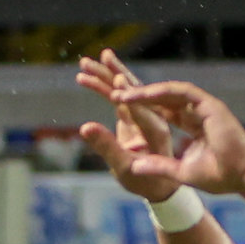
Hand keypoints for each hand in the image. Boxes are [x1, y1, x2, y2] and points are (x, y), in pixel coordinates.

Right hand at [75, 50, 178, 202]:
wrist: (159, 185)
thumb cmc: (145, 182)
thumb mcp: (124, 169)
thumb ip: (106, 147)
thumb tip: (85, 128)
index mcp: (157, 131)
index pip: (143, 110)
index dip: (130, 95)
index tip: (117, 81)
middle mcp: (153, 117)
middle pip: (134, 91)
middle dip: (115, 74)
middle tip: (99, 58)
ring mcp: (143, 114)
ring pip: (124, 89)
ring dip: (106, 75)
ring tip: (85, 62)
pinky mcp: (134, 114)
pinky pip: (118, 96)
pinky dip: (104, 85)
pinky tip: (90, 75)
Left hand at [109, 80, 244, 197]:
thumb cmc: (221, 178)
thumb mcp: (182, 173)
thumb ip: (160, 167)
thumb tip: (136, 168)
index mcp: (193, 125)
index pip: (163, 112)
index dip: (142, 109)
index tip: (119, 109)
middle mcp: (197, 112)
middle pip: (162, 98)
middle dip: (138, 94)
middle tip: (112, 91)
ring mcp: (204, 106)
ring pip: (168, 92)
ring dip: (144, 92)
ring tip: (120, 94)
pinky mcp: (209, 104)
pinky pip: (179, 92)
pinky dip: (159, 92)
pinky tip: (140, 95)